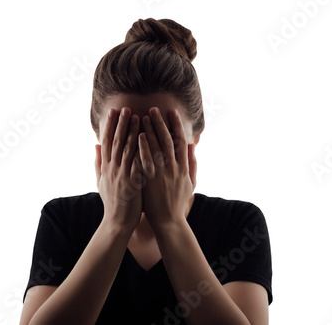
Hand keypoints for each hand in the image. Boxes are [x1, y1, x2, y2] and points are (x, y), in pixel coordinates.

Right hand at [95, 107, 142, 231]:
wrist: (117, 222)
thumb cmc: (112, 202)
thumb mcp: (101, 181)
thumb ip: (98, 163)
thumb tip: (94, 145)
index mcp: (106, 167)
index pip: (107, 142)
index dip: (109, 125)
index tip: (113, 111)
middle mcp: (113, 169)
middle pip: (116, 142)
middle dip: (121, 124)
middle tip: (126, 108)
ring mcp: (122, 176)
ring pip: (127, 150)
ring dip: (132, 132)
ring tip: (137, 117)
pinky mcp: (133, 184)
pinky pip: (138, 164)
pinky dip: (142, 151)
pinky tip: (147, 140)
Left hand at [138, 107, 196, 228]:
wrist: (169, 221)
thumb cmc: (178, 203)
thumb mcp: (190, 182)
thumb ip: (192, 163)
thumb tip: (193, 145)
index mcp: (183, 167)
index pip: (181, 141)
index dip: (176, 125)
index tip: (171, 112)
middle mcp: (174, 168)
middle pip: (168, 140)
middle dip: (161, 123)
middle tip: (154, 109)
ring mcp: (162, 174)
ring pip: (157, 148)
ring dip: (150, 131)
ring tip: (144, 116)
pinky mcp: (151, 181)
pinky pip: (146, 161)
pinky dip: (143, 147)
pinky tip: (138, 136)